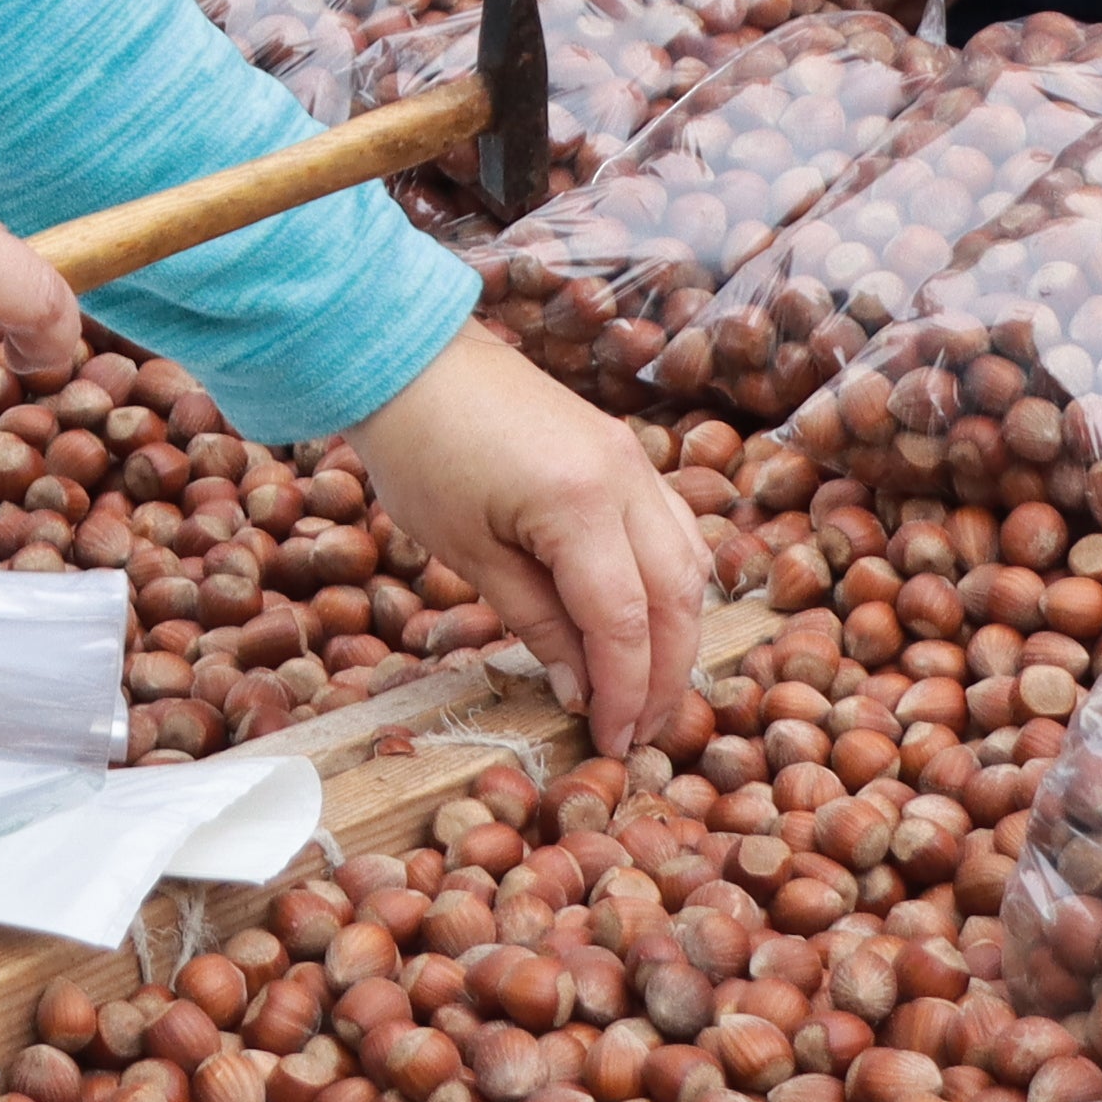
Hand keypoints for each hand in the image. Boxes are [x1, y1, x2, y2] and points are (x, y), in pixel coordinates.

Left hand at [341, 327, 710, 756]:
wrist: (413, 358)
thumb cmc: (421, 451)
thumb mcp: (467, 551)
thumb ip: (535, 622)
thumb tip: (581, 690)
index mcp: (580, 504)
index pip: (626, 621)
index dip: (624, 691)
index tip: (611, 743)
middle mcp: (627, 478)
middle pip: (675, 597)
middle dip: (663, 675)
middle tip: (637, 735)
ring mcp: (634, 459)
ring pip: (689, 564)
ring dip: (678, 634)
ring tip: (649, 693)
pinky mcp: (625, 451)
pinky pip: (672, 528)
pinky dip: (671, 584)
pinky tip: (651, 622)